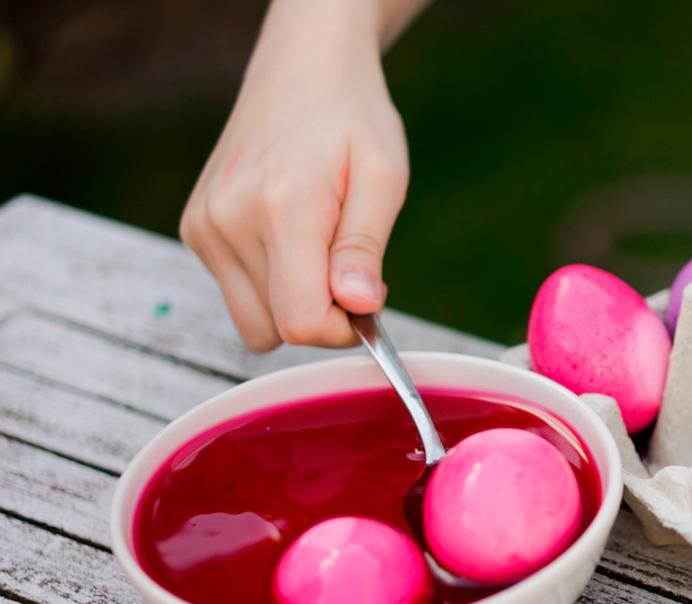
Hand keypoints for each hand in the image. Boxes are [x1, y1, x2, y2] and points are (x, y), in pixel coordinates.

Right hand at [180, 0, 408, 350]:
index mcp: (280, 208)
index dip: (341, 328)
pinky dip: (270, 283)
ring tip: (319, 246)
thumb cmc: (352, 120)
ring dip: (293, 302)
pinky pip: (238, 294)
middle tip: (349, 266)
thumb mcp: (383, 178)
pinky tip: (290, 236)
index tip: (366, 298)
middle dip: (321, 316)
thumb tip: (358, 306)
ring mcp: (203, 226)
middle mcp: (228, 221)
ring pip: (254, 320)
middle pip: (277, 329)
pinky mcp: (194, 229)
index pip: (300, 321)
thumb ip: (365, 248)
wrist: (301, 71)